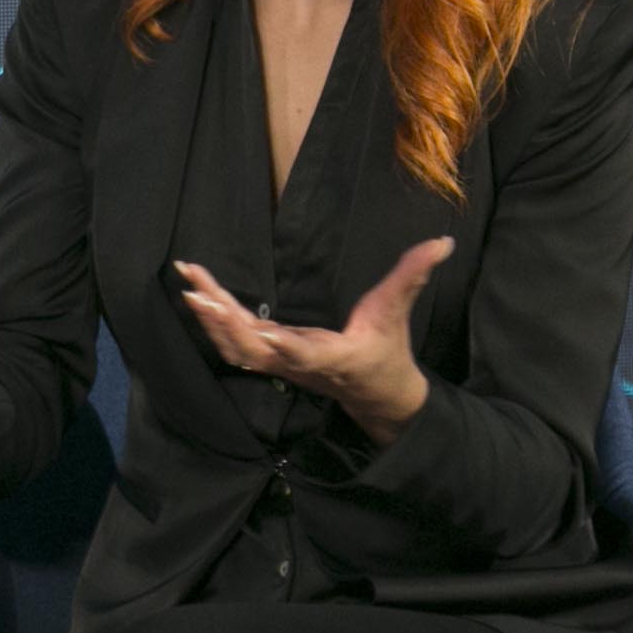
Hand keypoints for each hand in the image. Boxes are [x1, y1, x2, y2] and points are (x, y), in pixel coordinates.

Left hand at [173, 237, 451, 445]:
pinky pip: (234, 346)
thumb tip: (442, 240)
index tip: (263, 333)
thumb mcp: (398, 311)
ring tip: (189, 284)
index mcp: (332, 356)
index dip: (285, 346)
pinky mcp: (270, 360)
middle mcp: (299, 364)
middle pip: (253, 348)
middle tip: (196, 288)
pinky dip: (213, 325)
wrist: (373, 392)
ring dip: (210, 319)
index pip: (306, 352)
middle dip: (223, 319)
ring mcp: (281, 365)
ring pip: (236, 348)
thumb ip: (414, 273)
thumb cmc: (385, 349)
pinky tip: (197, 299)